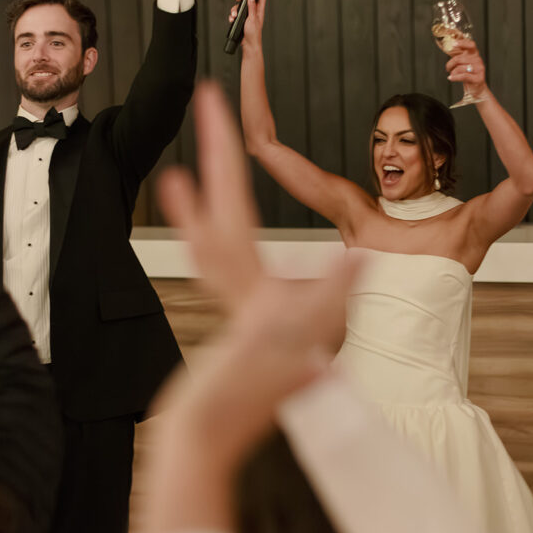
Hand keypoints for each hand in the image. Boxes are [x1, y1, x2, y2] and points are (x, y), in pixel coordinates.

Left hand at [155, 81, 354, 459]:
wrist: (214, 432)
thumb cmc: (261, 392)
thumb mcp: (309, 341)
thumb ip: (332, 298)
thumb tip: (354, 256)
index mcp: (247, 272)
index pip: (235, 195)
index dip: (226, 146)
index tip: (214, 100)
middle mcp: (231, 279)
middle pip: (218, 204)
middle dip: (216, 153)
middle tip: (208, 103)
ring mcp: (231, 298)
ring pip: (207, 237)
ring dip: (198, 202)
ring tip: (178, 178)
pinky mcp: (236, 318)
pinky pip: (216, 270)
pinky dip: (207, 245)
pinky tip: (216, 247)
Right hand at [228, 0, 266, 50]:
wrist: (249, 45)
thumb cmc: (253, 34)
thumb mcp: (252, 19)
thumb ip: (251, 7)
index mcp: (259, 10)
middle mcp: (254, 12)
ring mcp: (248, 16)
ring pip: (240, 7)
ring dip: (235, 9)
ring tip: (234, 15)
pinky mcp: (242, 20)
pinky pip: (236, 14)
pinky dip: (233, 16)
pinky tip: (232, 19)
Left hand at [445, 39, 488, 100]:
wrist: (476, 88)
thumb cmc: (468, 75)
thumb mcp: (464, 64)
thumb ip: (459, 56)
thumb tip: (449, 48)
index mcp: (474, 55)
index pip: (471, 45)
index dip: (463, 43)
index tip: (453, 44)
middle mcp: (478, 60)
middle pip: (459, 58)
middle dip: (450, 64)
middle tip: (448, 68)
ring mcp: (479, 69)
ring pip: (460, 68)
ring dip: (452, 72)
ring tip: (452, 75)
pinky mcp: (478, 78)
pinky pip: (463, 76)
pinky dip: (454, 77)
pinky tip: (450, 78)